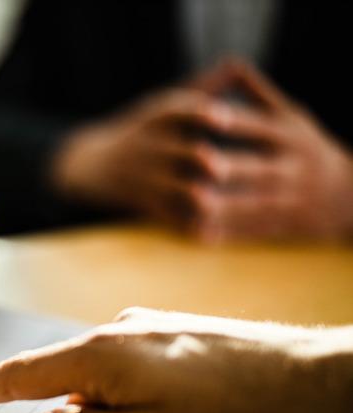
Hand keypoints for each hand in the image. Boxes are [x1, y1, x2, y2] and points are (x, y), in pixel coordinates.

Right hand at [52, 86, 237, 231]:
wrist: (91, 166)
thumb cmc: (140, 133)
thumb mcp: (161, 107)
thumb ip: (201, 89)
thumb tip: (237, 65)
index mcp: (161, 118)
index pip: (181, 110)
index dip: (203, 113)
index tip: (225, 117)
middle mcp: (155, 146)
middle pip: (189, 153)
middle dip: (209, 162)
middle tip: (237, 169)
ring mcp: (149, 177)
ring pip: (185, 190)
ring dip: (209, 198)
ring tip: (235, 206)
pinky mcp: (145, 203)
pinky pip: (173, 217)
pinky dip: (194, 226)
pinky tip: (216, 232)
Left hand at [187, 59, 352, 240]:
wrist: (347, 196)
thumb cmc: (305, 147)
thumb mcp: (292, 117)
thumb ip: (259, 94)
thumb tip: (229, 62)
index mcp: (291, 136)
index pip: (261, 126)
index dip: (236, 120)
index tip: (208, 114)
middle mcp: (292, 167)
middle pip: (260, 168)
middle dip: (232, 165)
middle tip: (200, 161)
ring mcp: (289, 200)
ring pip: (255, 204)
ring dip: (224, 204)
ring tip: (192, 201)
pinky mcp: (283, 226)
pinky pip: (253, 231)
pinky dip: (226, 233)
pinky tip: (198, 232)